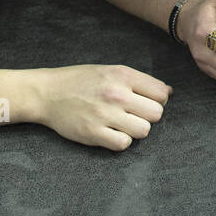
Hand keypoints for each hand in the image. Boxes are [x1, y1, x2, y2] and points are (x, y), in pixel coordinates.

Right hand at [33, 64, 170, 150]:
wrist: (46, 93)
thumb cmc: (80, 81)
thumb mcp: (110, 71)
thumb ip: (139, 81)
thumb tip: (168, 92)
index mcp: (122, 75)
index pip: (161, 94)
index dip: (156, 100)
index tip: (144, 102)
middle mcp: (116, 94)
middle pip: (156, 114)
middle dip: (147, 116)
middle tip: (131, 114)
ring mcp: (105, 114)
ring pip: (144, 131)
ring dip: (135, 130)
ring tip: (120, 124)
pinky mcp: (94, 133)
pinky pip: (124, 144)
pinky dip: (120, 141)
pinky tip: (110, 133)